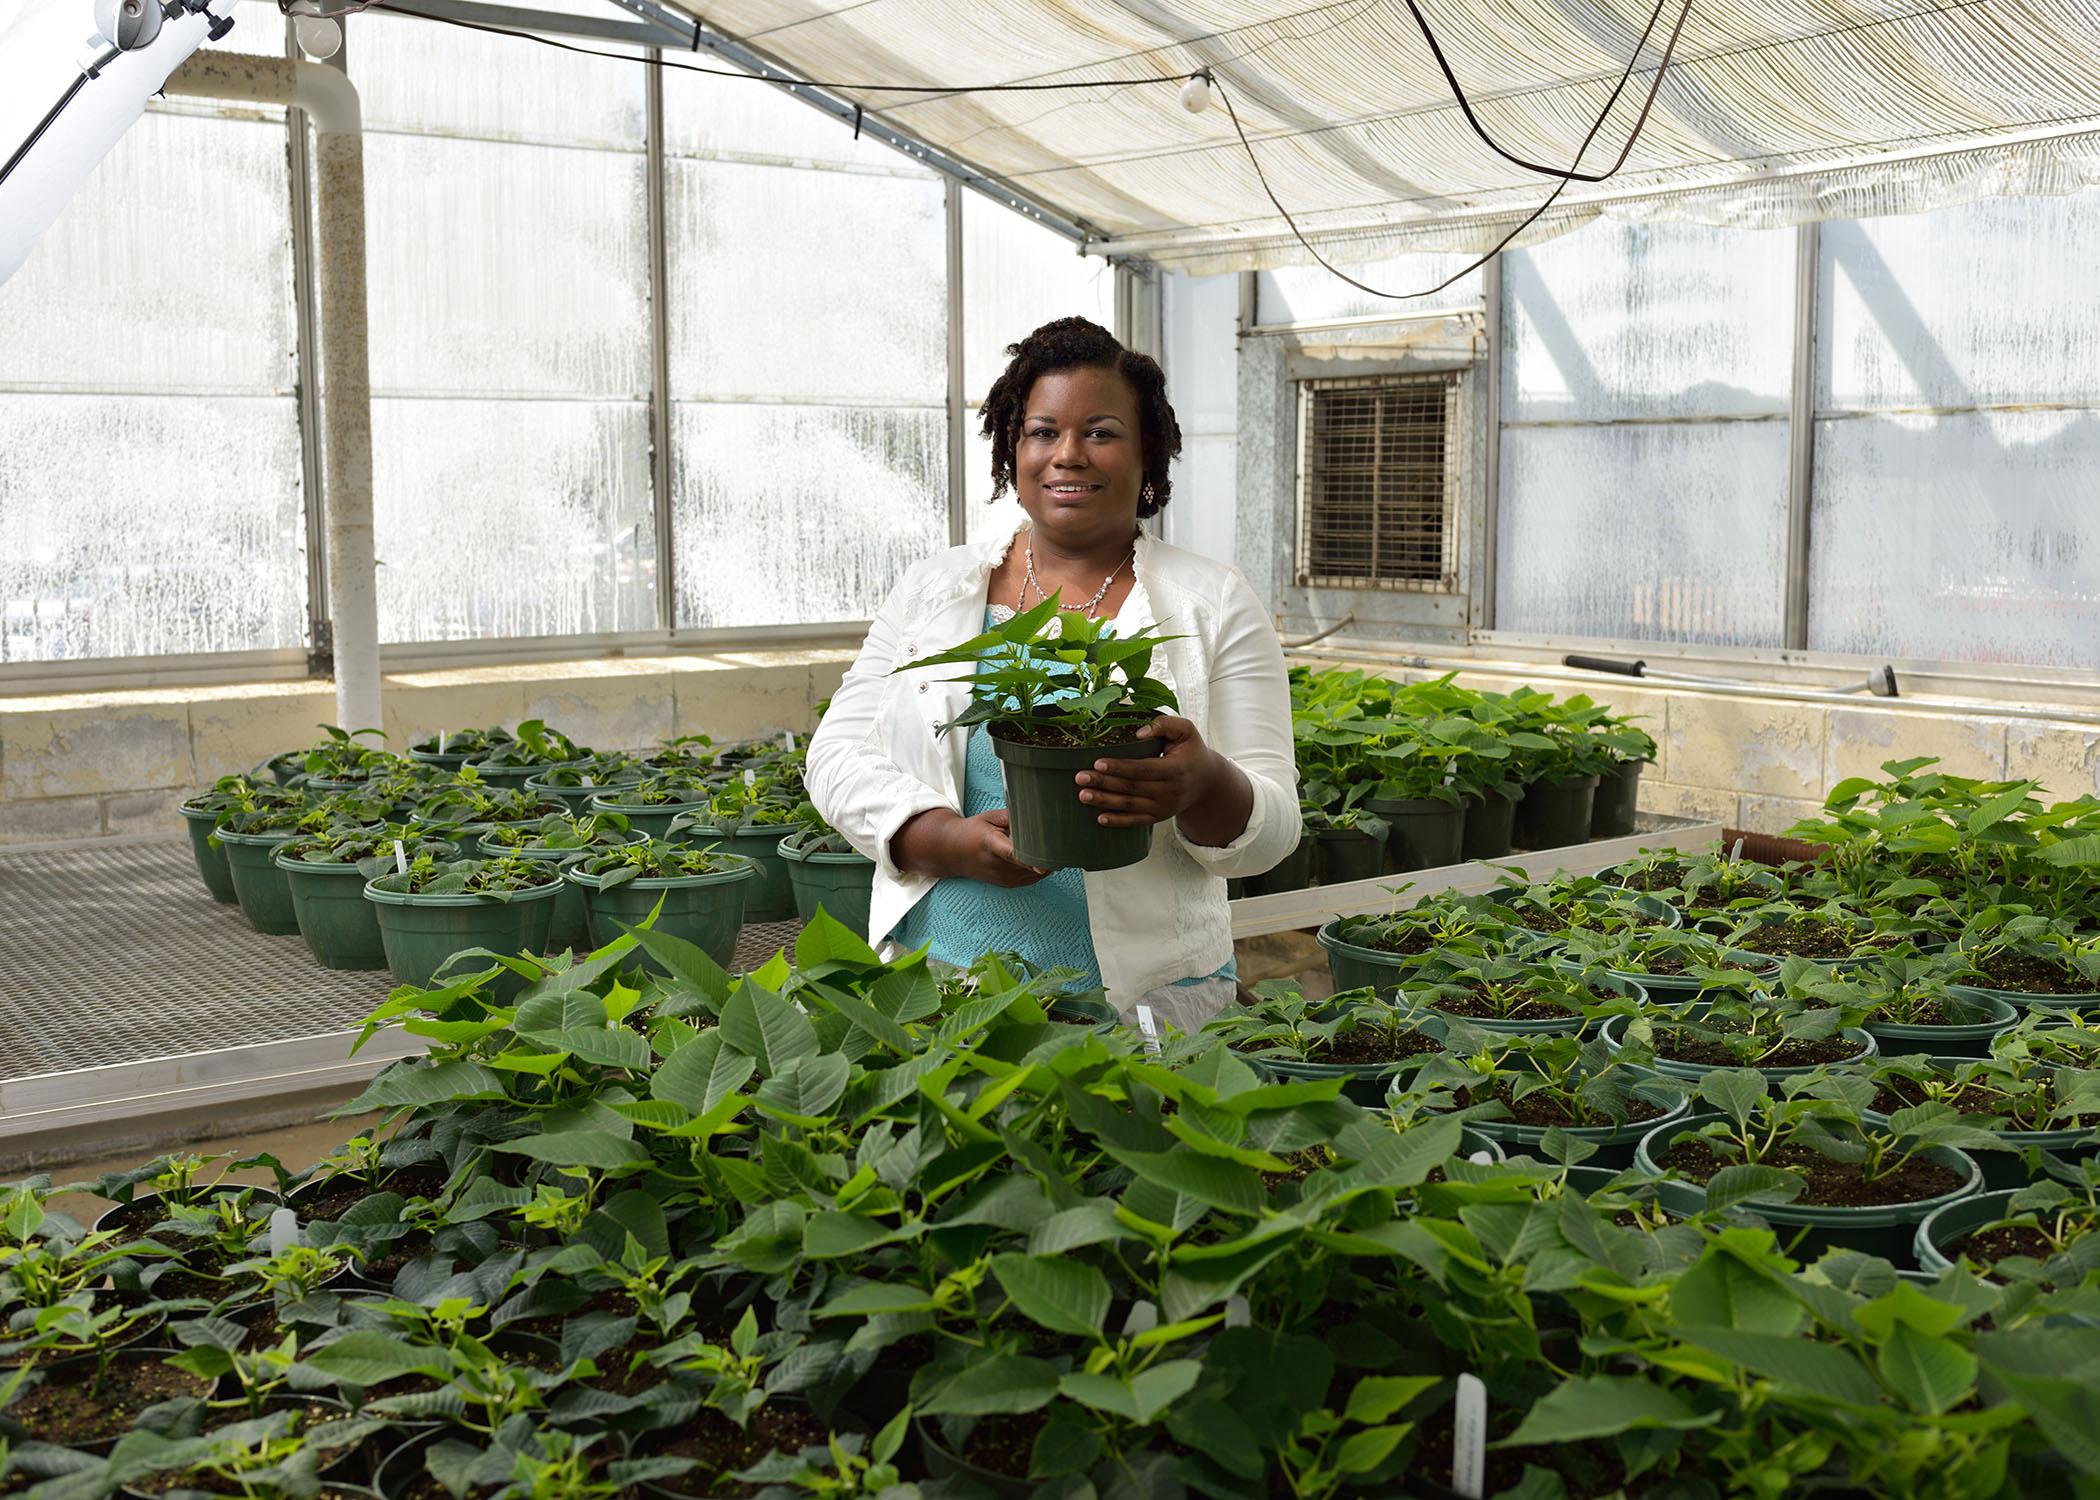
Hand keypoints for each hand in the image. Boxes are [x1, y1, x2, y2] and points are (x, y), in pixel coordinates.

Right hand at [893, 808, 1049, 887]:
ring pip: (1033, 874)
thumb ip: (1011, 817)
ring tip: (1054, 849)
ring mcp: (1001, 877)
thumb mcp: (988, 817)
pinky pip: (1031, 879)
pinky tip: (1044, 859)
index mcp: (990, 844)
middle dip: (1046, 857)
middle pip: (1028, 865)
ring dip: (1046, 864)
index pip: (1012, 854)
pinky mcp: (1006, 883)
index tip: (1046, 862)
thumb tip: (1034, 814)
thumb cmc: (972, 831)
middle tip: (1062, 845)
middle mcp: (996, 864)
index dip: (1030, 859)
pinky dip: (1040, 870)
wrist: (951, 852)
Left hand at [1074, 715, 1224, 828]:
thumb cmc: (1192, 751)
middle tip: (1080, 777)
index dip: (1120, 767)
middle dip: (1104, 783)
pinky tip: (1100, 818)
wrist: (1207, 782)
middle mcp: (1170, 791)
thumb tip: (1138, 732)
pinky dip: (1118, 821)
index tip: (1098, 762)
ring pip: (1130, 806)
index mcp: (1176, 769)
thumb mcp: (1186, 730)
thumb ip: (1164, 724)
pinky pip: (1136, 821)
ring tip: (1082, 795)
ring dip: (1104, 801)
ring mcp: (1164, 807)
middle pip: (1132, 788)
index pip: (1143, 769)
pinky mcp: (1158, 817)